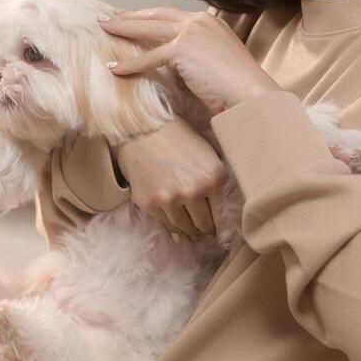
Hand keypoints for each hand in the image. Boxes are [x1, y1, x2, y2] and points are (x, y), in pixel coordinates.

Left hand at [100, 6, 280, 115]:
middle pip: (155, 15)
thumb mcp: (213, 62)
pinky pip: (149, 57)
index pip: (169, 15)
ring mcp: (190, 33)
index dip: (147, 16)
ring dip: (122, 29)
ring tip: (103, 31)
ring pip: (147, 29)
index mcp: (207, 21)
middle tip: (108, 17)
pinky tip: (114, 67)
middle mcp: (198, 21)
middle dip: (129, 16)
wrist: (251, 94)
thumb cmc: (236, 86)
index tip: (129, 17)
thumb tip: (168, 65)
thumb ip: (191, 57)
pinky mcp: (182, 50)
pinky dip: (130, 64)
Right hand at [112, 115, 224, 237]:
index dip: (217, 225)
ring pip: (183, 227)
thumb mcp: (207, 154)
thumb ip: (215, 181)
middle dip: (203, 229)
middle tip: (203, 232)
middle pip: (202, 225)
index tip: (215, 229)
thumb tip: (217, 212)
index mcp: (212, 178)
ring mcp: (169, 199)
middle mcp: (192, 191)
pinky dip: (170, 224)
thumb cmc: (177, 137)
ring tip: (189, 229)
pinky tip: (173, 220)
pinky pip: (165, 223)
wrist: (141, 129)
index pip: (219, 215)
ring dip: (187, 229)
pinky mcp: (149, 203)